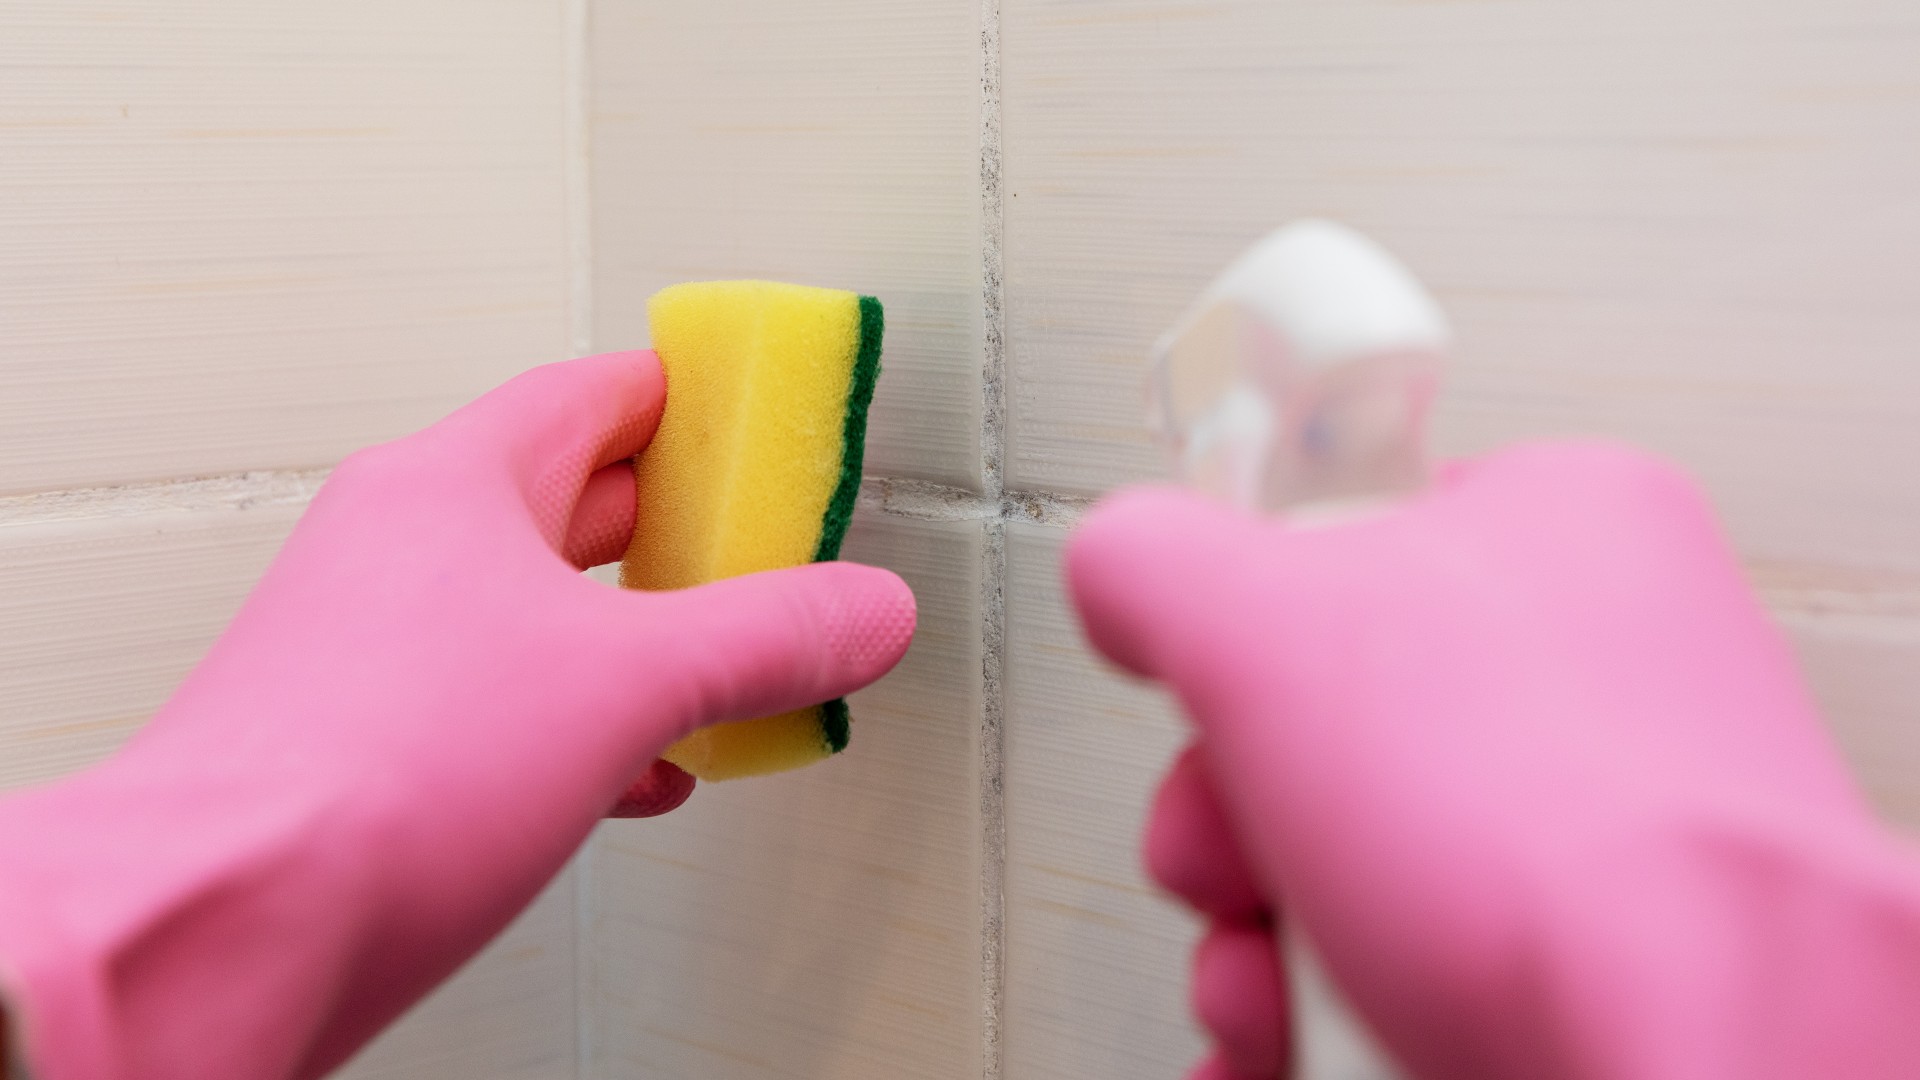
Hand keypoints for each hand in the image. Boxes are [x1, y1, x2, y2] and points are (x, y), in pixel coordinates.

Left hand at [0, 351, 915, 1079]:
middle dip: (683, 532)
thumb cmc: (366, 775)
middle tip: (770, 543)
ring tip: (729, 663)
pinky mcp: (377, 751)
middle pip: (577, 504)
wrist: (220, 928)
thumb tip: (863, 610)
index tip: (757, 409)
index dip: (690, 400)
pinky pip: (511, 709)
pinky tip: (645, 771)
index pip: (595, 395)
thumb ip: (764, 639)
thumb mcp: (625, 683)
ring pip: (544, 618)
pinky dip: (592, 726)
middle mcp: (407, 553)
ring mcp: (383, 653)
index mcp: (454, 485)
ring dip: (642, 641)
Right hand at [1068, 442, 1919, 1079]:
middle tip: (1237, 863)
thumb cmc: (1555, 840)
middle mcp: (1585, 678)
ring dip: (1259, 945)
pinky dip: (1322, 1019)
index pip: (1340, 537)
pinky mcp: (1578, 963)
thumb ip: (1158, 561)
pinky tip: (1294, 1050)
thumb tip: (1115, 570)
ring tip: (1279, 988)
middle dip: (1231, 829)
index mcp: (1553, 532)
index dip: (1241, 629)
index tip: (1209, 689)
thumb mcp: (1272, 626)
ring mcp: (1588, 833)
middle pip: (1319, 729)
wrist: (1708, 1054)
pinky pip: (1403, 969)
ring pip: (1348, 867)